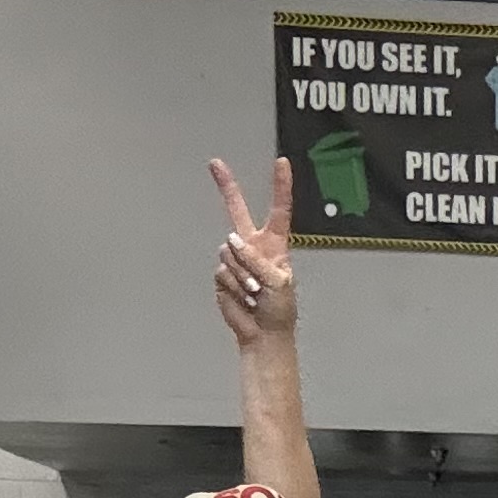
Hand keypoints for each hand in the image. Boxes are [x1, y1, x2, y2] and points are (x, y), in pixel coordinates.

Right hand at [210, 157, 298, 344]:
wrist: (263, 334)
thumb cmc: (280, 309)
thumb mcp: (279, 281)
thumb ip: (257, 259)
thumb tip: (231, 242)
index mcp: (275, 244)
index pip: (279, 210)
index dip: (280, 187)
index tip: (282, 163)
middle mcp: (253, 246)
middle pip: (237, 210)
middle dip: (226, 186)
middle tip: (215, 163)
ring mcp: (236, 260)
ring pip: (229, 253)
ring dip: (242, 275)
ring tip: (255, 294)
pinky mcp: (222, 275)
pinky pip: (222, 272)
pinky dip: (233, 286)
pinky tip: (244, 298)